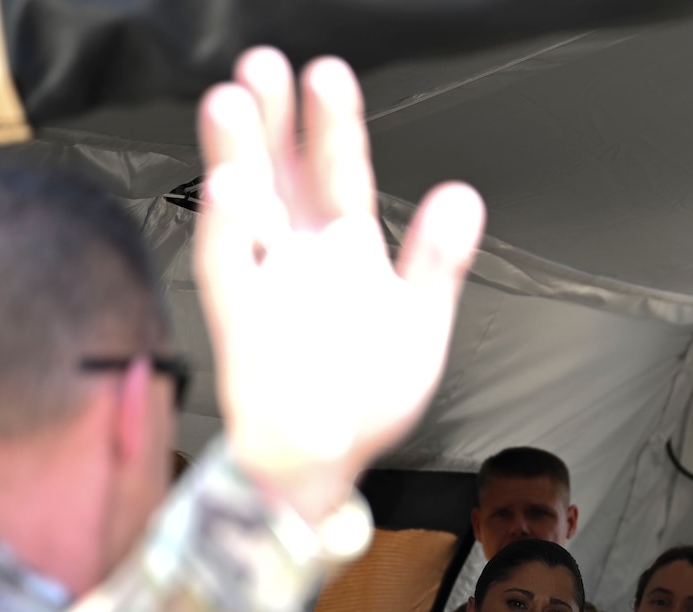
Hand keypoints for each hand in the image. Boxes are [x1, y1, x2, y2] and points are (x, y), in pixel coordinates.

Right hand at [195, 49, 484, 524]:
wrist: (325, 462)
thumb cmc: (365, 400)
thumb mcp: (420, 324)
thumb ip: (438, 261)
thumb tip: (464, 197)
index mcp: (347, 251)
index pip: (341, 173)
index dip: (335, 126)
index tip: (328, 75)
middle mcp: (300, 256)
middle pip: (282, 174)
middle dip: (274, 121)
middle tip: (264, 67)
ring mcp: (266, 284)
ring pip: (245, 207)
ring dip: (237, 155)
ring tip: (232, 101)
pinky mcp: (239, 322)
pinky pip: (229, 270)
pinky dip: (228, 231)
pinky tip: (231, 190)